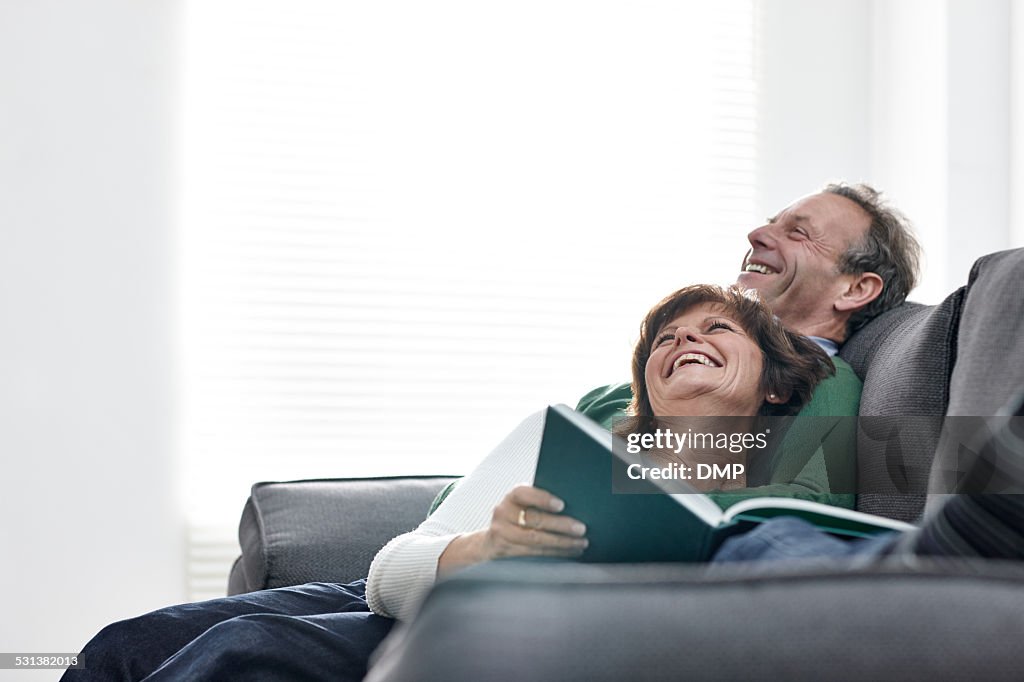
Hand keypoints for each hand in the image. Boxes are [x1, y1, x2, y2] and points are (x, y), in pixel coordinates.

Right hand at [437, 485, 587, 575]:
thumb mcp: (522, 504)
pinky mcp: (507, 550)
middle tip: (581, 528)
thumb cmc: (516, 517)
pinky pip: (536, 552)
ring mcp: (503, 533)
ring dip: (562, 542)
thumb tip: (574, 505)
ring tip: (581, 542)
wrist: (492, 540)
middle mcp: (504, 513)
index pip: (524, 493)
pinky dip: (557, 552)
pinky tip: (571, 551)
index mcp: (512, 497)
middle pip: (534, 519)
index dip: (542, 499)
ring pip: (536, 539)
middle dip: (560, 525)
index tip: (561, 505)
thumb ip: (540, 502)